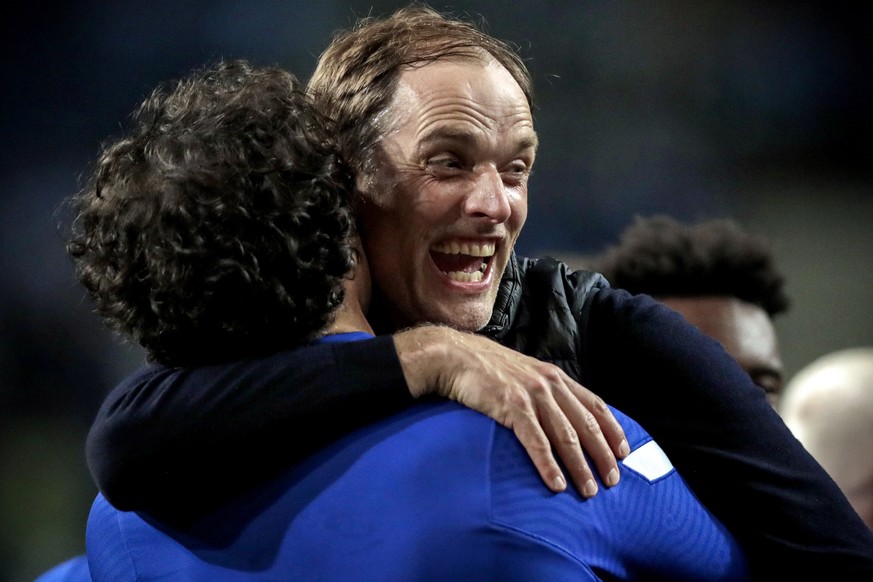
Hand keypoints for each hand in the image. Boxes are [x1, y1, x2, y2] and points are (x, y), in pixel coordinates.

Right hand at [394, 325, 628, 496]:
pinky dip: (549, 465)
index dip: (612, 430)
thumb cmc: (485, 367)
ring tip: (589, 490)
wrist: (453, 355)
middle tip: (612, 481)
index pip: (595, 405)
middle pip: (586, 425)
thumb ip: (542, 390)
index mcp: (555, 376)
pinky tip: (556, 483)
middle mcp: (550, 385)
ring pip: (566, 437)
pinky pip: (536, 442)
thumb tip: (556, 413)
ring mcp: (532, 395)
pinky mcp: (512, 407)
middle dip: (603, 455)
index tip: (623, 453)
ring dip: (580, 467)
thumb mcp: (523, 373)